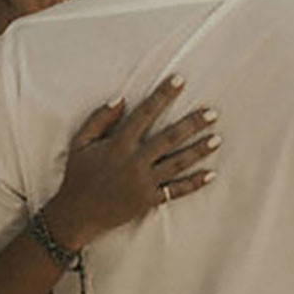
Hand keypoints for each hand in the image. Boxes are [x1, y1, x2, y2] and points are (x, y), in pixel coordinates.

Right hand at [41, 74, 218, 248]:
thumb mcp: (80, 143)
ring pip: (177, 163)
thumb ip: (99, 119)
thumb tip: (122, 99)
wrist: (77, 213)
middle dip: (192, 124)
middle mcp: (134, 162)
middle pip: (169, 138)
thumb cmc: (78, 175)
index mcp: (118, 145)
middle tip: (212, 113)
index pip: (145, 114)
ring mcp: (143, 183)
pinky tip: (211, 174)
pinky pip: (175, 191)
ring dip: (198, 151)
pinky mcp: (148, 201)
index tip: (179, 80)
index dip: (162, 96)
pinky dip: (194, 184)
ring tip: (217, 139)